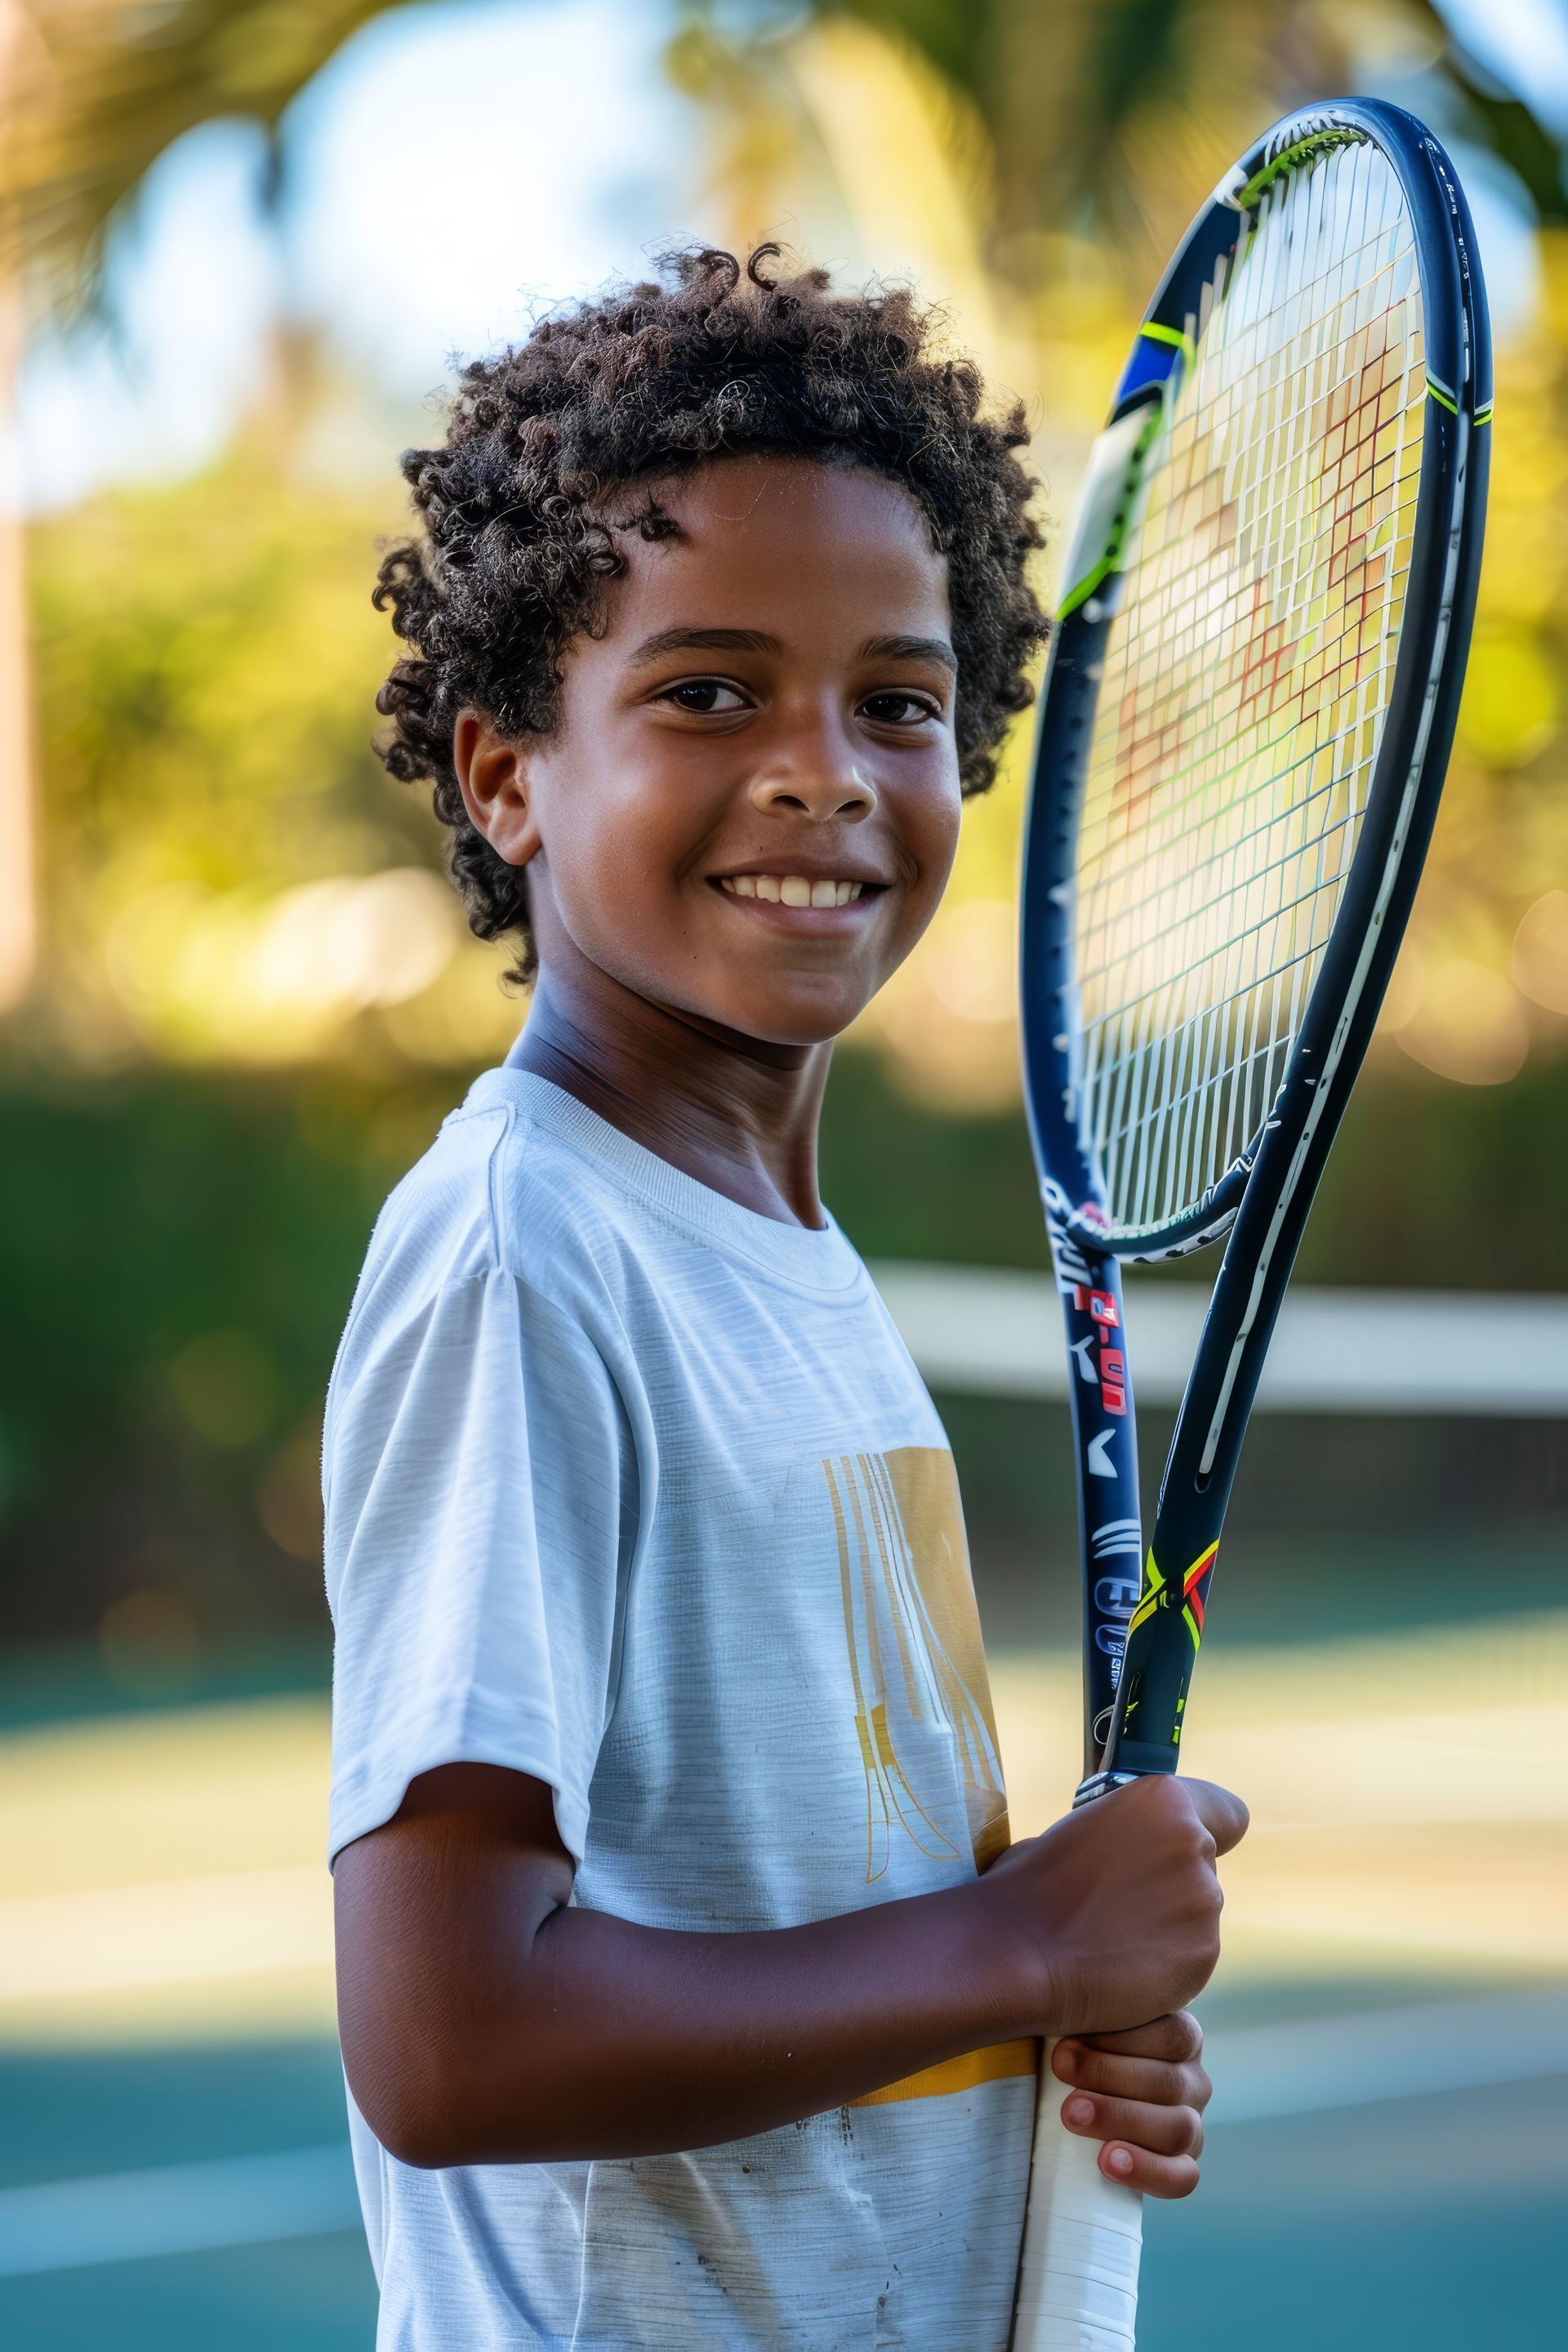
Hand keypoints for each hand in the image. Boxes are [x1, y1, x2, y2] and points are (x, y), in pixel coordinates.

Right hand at [982, 1775, 1247, 2037]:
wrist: (1018, 1950)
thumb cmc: (1032, 1885)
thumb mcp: (1081, 1828)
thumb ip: (1125, 1833)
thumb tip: (1132, 1850)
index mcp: (1163, 1799)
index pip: (1228, 1814)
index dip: (1209, 1831)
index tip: (1181, 1849)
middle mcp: (1193, 1843)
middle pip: (1204, 1866)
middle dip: (1172, 1882)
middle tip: (1120, 1902)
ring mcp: (1203, 1902)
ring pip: (1198, 1913)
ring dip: (1168, 1924)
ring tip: (1112, 1937)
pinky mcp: (1202, 1953)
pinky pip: (1191, 1955)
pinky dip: (1165, 1962)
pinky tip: (1120, 1965)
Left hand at [1055, 2011, 1208, 2198]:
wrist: (1070, 2100)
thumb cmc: (1073, 2045)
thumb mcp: (1082, 2017)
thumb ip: (1085, 1997)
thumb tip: (1061, 1960)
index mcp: (1180, 2035)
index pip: (1172, 2035)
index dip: (1121, 2037)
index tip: (1068, 2037)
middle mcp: (1192, 2080)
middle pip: (1169, 2080)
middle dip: (1108, 2074)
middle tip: (1060, 2066)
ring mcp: (1191, 2125)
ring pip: (1177, 2128)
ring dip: (1121, 2118)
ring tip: (1072, 2114)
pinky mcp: (1181, 2166)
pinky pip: (1182, 2177)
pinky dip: (1147, 2170)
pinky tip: (1108, 2160)